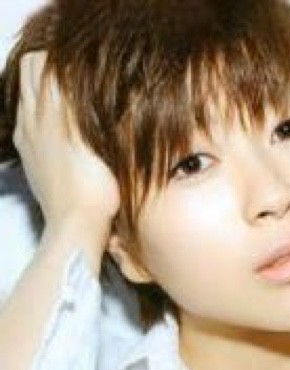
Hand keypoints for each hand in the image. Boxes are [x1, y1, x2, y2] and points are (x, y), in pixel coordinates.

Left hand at [13, 52, 119, 229]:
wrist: (76, 224)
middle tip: (75, 77)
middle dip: (48, 68)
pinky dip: (41, 117)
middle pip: (28, 77)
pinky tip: (60, 130)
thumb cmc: (93, 186)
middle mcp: (29, 124)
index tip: (80, 64)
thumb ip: (74, 101)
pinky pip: (28, 126)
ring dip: (44, 92)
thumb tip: (65, 68)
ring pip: (27, 101)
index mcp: (46, 114)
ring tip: (70, 100)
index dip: (57, 57)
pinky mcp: (32, 161)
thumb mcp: (89, 137)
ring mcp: (29, 143)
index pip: (37, 64)